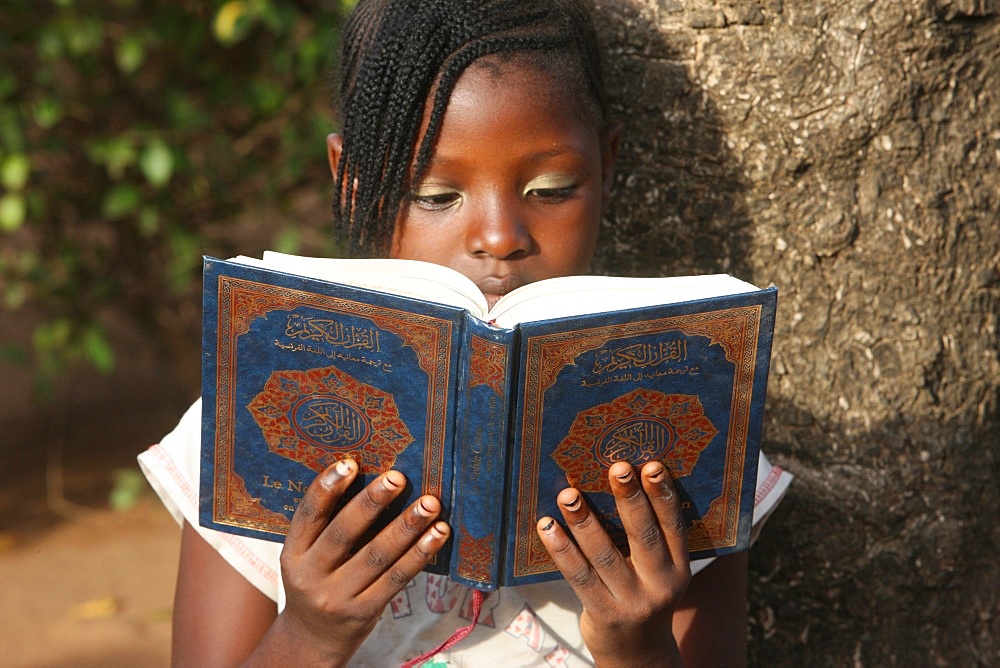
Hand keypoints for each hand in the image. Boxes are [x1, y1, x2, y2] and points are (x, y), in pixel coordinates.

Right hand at [252, 459, 449, 665]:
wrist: (313, 640)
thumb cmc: (318, 582)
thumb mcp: (306, 555)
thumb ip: (327, 524)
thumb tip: (370, 476)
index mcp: (292, 554)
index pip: (307, 516)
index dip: (327, 488)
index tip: (350, 463)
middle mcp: (311, 576)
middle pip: (344, 534)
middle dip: (373, 502)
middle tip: (398, 477)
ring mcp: (337, 597)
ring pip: (377, 555)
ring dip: (407, 526)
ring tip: (430, 503)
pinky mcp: (364, 612)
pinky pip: (397, 578)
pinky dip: (420, 553)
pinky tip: (437, 533)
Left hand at [536, 461, 690, 666]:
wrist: (637, 655)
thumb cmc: (643, 596)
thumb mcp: (660, 573)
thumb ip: (648, 538)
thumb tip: (618, 483)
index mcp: (679, 568)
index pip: (673, 527)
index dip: (663, 496)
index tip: (652, 466)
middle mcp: (660, 585)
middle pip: (644, 536)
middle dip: (630, 499)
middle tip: (617, 467)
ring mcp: (632, 602)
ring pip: (605, 555)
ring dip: (585, 521)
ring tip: (568, 494)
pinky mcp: (604, 614)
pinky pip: (579, 576)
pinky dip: (561, 549)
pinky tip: (547, 526)